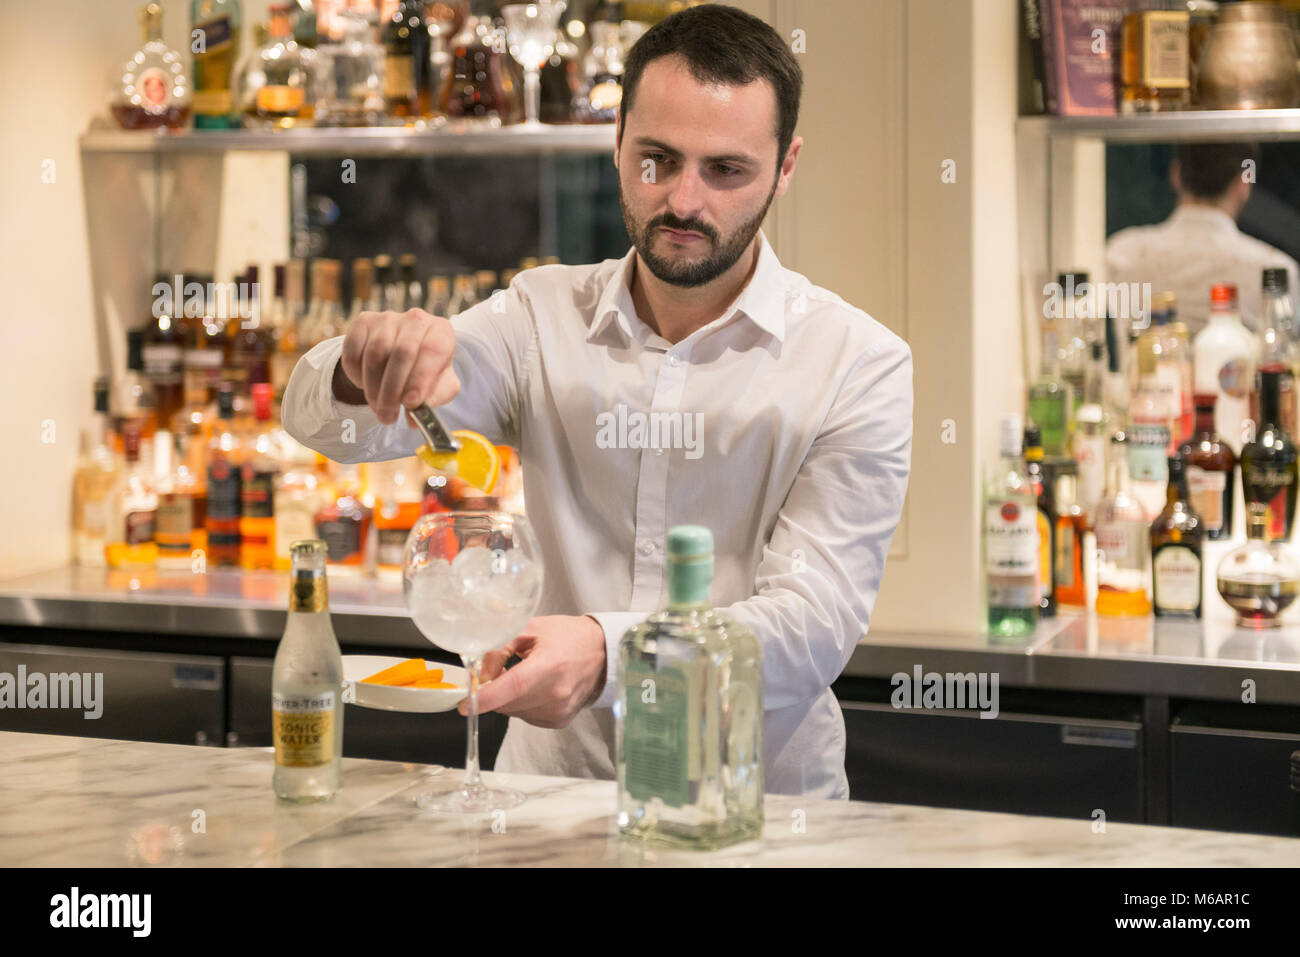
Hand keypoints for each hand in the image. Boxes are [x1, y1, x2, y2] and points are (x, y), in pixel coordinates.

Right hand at [333, 309, 459, 424]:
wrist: (401, 355)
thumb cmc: (425, 372)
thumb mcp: (439, 386)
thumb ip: (433, 400)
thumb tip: (414, 417)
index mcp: (441, 332)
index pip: (433, 351)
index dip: (421, 379)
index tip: (411, 404)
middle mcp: (416, 319)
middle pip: (402, 353)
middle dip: (392, 391)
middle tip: (387, 417)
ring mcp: (388, 318)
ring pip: (375, 354)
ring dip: (374, 388)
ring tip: (378, 408)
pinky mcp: (363, 322)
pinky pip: (354, 351)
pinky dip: (356, 374)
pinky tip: (365, 386)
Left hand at [460, 615, 607, 728]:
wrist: (602, 652)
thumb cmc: (567, 636)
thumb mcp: (530, 628)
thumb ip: (499, 647)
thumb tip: (479, 674)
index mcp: (550, 665)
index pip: (513, 687)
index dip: (485, 697)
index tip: (465, 704)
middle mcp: (556, 693)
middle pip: (506, 702)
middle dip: (493, 690)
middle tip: (498, 670)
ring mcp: (559, 710)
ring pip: (513, 712)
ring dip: (508, 697)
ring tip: (523, 675)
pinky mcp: (559, 721)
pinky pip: (525, 716)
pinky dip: (521, 704)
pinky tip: (535, 687)